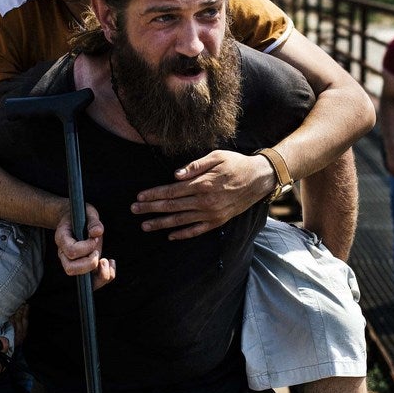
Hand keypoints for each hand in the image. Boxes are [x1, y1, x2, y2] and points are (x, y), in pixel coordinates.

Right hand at [54, 206, 115, 287]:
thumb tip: (97, 232)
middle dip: (89, 263)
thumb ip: (93, 221)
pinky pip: (92, 281)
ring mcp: (73, 262)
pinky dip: (105, 275)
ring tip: (106, 261)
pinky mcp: (84, 266)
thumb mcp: (88, 213)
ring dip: (97, 274)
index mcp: (62, 239)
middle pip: (71, 269)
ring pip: (80, 279)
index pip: (71, 251)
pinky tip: (111, 262)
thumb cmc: (80, 215)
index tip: (95, 239)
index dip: (86, 248)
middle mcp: (64, 254)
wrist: (73, 219)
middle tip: (98, 252)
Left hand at [130, 150, 272, 239]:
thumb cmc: (236, 164)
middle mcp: (205, 201)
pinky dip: (183, 234)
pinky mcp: (218, 221)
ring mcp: (211, 214)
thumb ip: (195, 166)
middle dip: (150, 209)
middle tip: (134, 210)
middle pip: (172, 206)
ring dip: (161, 223)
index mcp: (202, 184)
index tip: (139, 197)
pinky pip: (197, 230)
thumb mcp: (216, 156)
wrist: (259, 179)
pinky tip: (170, 236)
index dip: (153, 194)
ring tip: (145, 226)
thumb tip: (175, 175)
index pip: (171, 191)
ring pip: (181, 220)